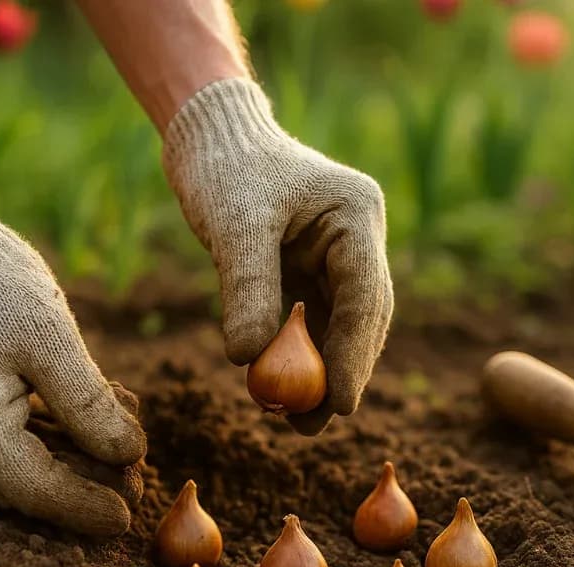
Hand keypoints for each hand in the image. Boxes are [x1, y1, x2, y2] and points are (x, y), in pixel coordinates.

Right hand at [0, 185, 146, 535]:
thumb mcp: (53, 341)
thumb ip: (89, 405)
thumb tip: (128, 455)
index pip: (39, 490)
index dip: (86, 508)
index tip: (129, 520)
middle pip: (26, 489)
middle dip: (83, 491)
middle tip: (137, 483)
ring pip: (16, 469)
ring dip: (70, 465)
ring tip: (124, 450)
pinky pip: (4, 441)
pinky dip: (49, 440)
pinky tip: (90, 420)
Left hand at [163, 78, 393, 434]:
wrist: (207, 136)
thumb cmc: (224, 167)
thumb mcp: (234, 225)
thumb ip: (247, 288)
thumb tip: (249, 360)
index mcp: (356, 213)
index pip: (365, 294)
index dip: (355, 353)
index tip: (340, 402)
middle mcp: (357, 236)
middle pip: (362, 317)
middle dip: (341, 372)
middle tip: (316, 422)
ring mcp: (337, 254)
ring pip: (339, 325)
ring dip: (319, 371)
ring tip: (295, 422)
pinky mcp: (311, 268)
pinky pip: (312, 320)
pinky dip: (297, 354)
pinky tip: (279, 390)